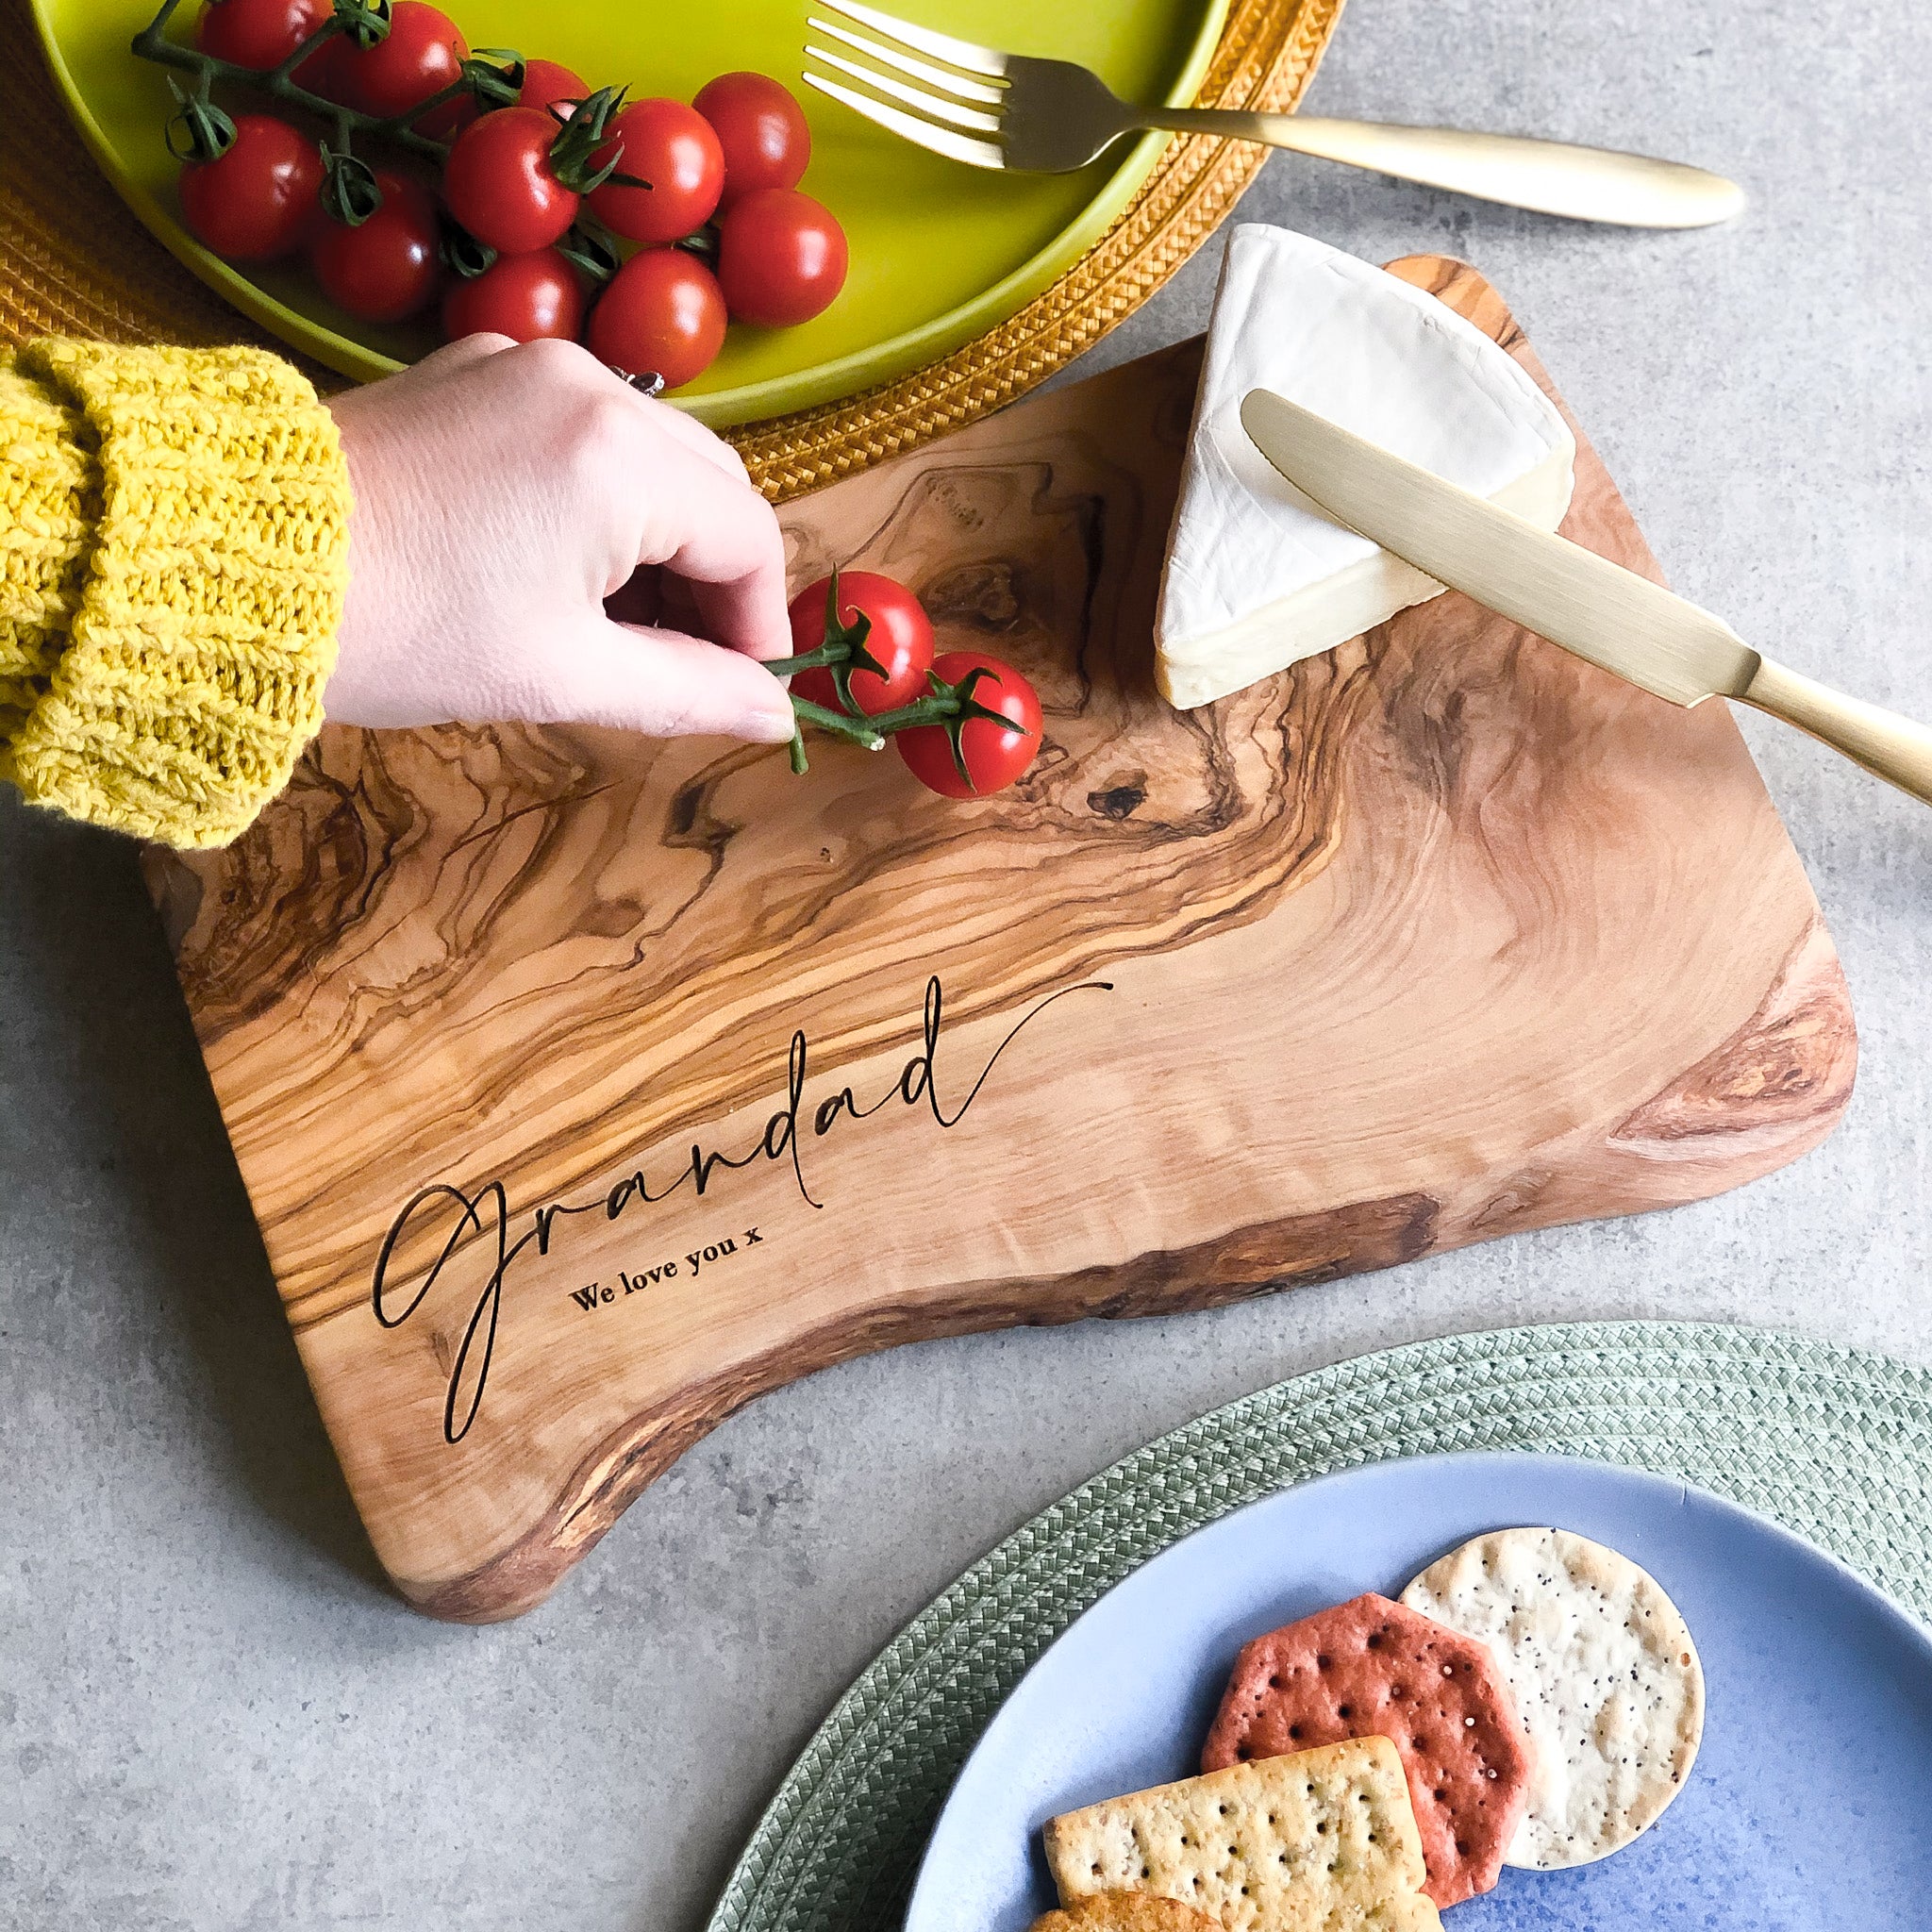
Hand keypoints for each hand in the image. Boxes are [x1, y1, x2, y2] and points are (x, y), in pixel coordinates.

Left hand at [323, 334, 796, 743]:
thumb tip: (776, 717)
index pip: (748, 536)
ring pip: (653, 456)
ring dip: (661, 543)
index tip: (743, 691)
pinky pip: (583, 431)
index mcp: (617, 455)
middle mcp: (585, 384)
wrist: (231, 563)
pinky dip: (602, 501)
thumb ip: (690, 692)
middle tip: (687, 666)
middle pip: (712, 486)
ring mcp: (523, 367)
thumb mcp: (561, 676)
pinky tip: (562, 570)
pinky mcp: (474, 372)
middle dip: (715, 581)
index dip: (759, 625)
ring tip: (619, 628)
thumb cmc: (399, 627)